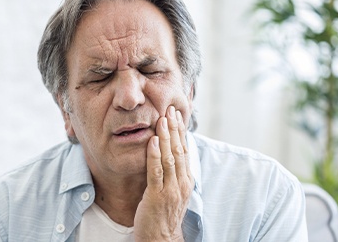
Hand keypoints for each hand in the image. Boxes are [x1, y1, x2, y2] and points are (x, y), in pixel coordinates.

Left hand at [134, 106, 193, 240]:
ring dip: (165, 137)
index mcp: (186, 180)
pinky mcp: (157, 196)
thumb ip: (174, 172)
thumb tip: (170, 152)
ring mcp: (171, 190)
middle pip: (179, 150)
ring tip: (162, 119)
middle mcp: (182, 183)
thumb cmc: (164, 213)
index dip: (181, 131)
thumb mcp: (174, 190)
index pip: (185, 150)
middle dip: (175, 128)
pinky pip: (156, 172)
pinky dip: (154, 155)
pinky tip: (151, 141)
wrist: (161, 238)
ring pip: (170, 158)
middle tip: (170, 109)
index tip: (176, 114)